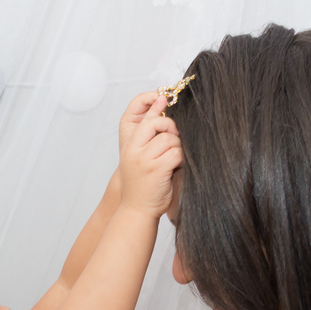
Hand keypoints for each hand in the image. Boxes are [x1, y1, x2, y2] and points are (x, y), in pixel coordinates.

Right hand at [119, 94, 182, 217]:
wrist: (137, 210)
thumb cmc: (143, 186)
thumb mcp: (140, 160)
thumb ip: (149, 140)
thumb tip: (163, 114)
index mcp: (129, 147)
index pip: (144, 120)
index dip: (155, 108)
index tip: (164, 98)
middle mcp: (134, 151)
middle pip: (156, 124)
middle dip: (170, 127)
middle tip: (175, 138)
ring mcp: (144, 160)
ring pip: (169, 139)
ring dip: (177, 147)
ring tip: (174, 159)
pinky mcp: (157, 169)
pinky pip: (176, 153)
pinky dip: (180, 159)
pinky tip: (177, 167)